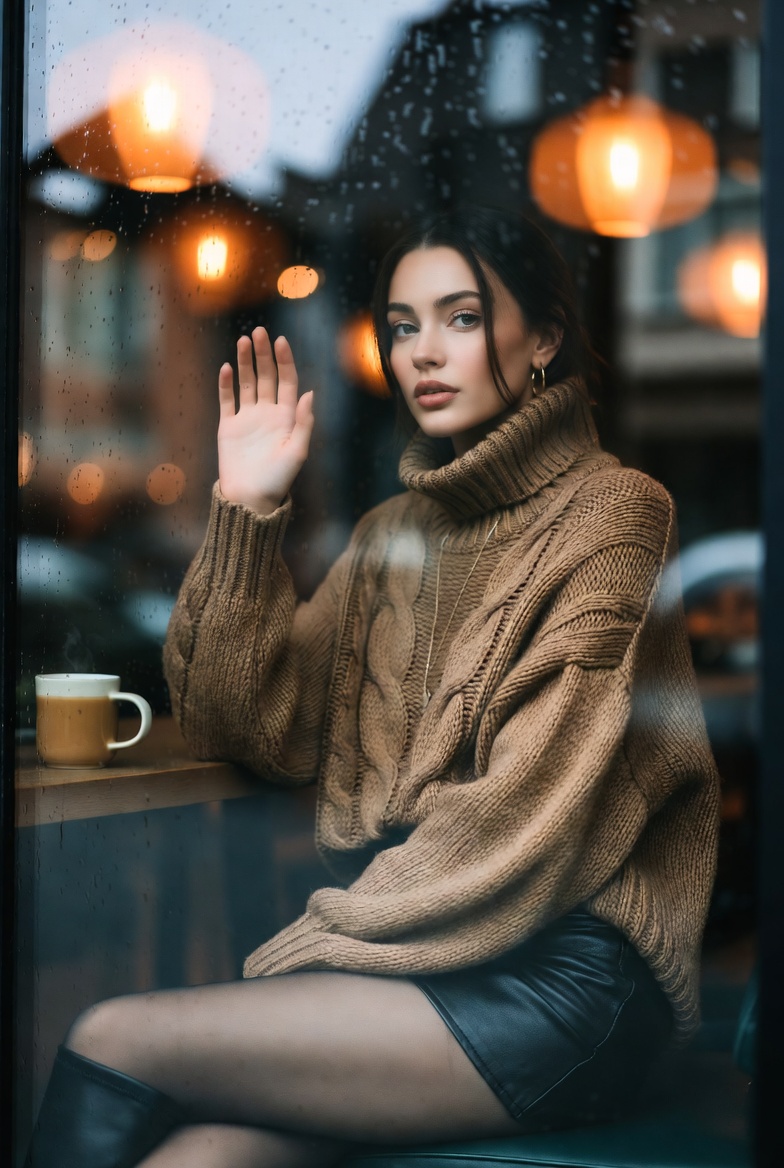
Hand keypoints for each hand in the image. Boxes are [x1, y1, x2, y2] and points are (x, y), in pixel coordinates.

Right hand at [217, 327, 314, 514]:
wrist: (250, 499)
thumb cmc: (278, 480)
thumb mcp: (297, 452)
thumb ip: (304, 423)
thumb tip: (310, 393)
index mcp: (287, 418)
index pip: (287, 381)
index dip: (285, 361)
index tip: (281, 341)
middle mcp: (268, 413)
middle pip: (266, 376)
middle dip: (264, 354)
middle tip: (259, 332)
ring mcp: (247, 418)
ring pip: (246, 383)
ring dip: (245, 362)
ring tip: (244, 341)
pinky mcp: (228, 426)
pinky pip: (227, 400)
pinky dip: (226, 384)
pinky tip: (227, 367)